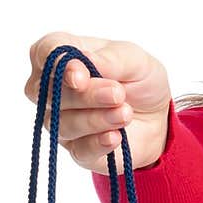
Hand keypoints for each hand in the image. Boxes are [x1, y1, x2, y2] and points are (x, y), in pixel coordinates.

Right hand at [24, 32, 171, 175]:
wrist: (158, 116)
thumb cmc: (138, 79)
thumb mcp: (134, 60)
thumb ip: (108, 58)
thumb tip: (82, 59)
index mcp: (64, 57)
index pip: (45, 52)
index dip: (57, 65)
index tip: (80, 76)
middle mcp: (54, 90)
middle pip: (49, 92)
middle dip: (85, 95)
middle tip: (118, 94)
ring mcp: (62, 122)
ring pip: (63, 123)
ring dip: (97, 119)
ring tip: (126, 113)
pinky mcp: (78, 150)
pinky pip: (79, 150)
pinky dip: (98, 143)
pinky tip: (116, 137)